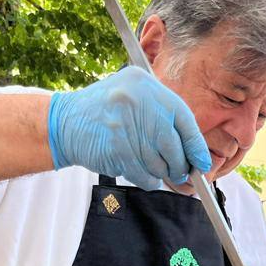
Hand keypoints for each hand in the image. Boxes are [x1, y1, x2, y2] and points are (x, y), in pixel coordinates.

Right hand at [47, 67, 210, 189]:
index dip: (195, 146)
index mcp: (145, 84)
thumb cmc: (105, 114)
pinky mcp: (117, 149)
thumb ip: (162, 117)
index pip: (183, 119)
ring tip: (150, 167)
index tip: (202, 163)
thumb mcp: (133, 98)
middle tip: (179, 173)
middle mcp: (137, 100)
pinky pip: (145, 175)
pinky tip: (139, 172)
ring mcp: (125, 124)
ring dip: (160, 173)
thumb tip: (196, 153)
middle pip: (173, 145)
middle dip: (179, 165)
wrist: (64, 123)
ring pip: (160, 163)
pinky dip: (147, 180)